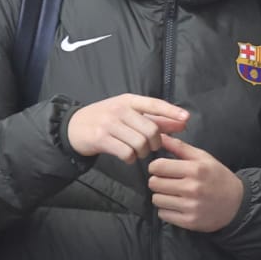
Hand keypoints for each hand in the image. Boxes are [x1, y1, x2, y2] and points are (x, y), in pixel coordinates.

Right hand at [67, 94, 188, 162]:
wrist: (73, 127)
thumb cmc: (106, 120)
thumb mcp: (128, 114)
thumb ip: (155, 118)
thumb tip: (182, 123)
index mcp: (128, 100)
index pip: (154, 104)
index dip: (171, 112)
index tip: (186, 119)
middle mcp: (119, 109)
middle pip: (150, 129)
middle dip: (155, 142)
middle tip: (151, 147)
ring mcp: (109, 124)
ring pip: (140, 143)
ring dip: (142, 152)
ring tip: (137, 152)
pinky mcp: (101, 138)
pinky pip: (126, 153)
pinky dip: (130, 159)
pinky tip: (126, 157)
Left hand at [148, 135, 245, 231]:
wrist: (236, 203)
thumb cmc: (217, 176)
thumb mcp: (203, 157)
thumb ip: (180, 147)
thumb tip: (160, 135)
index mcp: (195, 169)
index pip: (158, 166)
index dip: (155, 166)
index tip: (160, 168)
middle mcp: (192, 188)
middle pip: (154, 183)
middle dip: (157, 181)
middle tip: (166, 181)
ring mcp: (191, 206)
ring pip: (157, 199)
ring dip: (161, 196)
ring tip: (172, 193)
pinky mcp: (189, 221)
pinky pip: (163, 214)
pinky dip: (166, 210)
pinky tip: (177, 205)